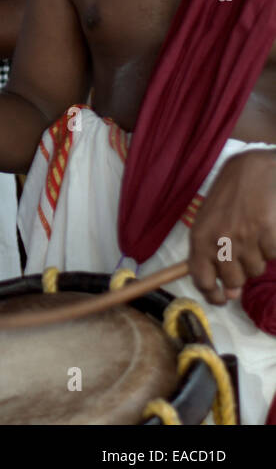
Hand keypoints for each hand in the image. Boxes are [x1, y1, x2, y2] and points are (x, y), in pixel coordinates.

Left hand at [188, 148, 275, 303]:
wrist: (253, 169)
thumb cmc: (228, 196)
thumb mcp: (209, 222)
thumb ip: (213, 256)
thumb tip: (230, 293)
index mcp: (200, 237)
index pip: (201, 278)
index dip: (211, 294)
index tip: (221, 299)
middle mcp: (220, 240)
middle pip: (233, 280)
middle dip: (239, 275)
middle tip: (241, 255)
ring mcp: (246, 237)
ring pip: (256, 270)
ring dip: (256, 258)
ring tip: (252, 234)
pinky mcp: (269, 233)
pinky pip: (273, 256)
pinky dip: (272, 247)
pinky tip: (266, 229)